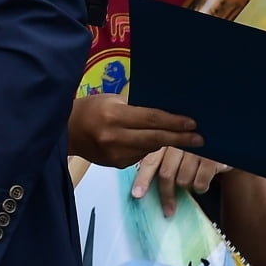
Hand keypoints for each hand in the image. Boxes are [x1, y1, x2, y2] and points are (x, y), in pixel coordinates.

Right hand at [69, 93, 202, 168]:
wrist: (65, 131)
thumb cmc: (90, 108)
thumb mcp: (111, 100)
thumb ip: (135, 108)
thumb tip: (165, 112)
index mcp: (114, 116)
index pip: (151, 119)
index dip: (174, 122)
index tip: (193, 123)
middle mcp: (115, 137)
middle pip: (155, 138)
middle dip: (179, 138)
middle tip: (200, 138)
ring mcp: (115, 154)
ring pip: (149, 149)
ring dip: (165, 144)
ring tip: (182, 139)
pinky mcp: (116, 164)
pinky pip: (139, 157)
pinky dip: (148, 149)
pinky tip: (151, 143)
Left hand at [134, 147, 230, 216]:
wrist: (226, 141)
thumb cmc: (194, 150)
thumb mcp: (174, 150)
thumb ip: (159, 162)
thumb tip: (141, 187)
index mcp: (164, 141)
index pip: (150, 162)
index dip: (142, 179)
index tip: (137, 195)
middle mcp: (178, 143)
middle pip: (166, 174)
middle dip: (166, 195)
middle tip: (168, 210)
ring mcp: (196, 149)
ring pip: (183, 180)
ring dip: (186, 187)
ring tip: (190, 180)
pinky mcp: (212, 158)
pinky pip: (200, 183)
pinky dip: (199, 188)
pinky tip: (201, 182)